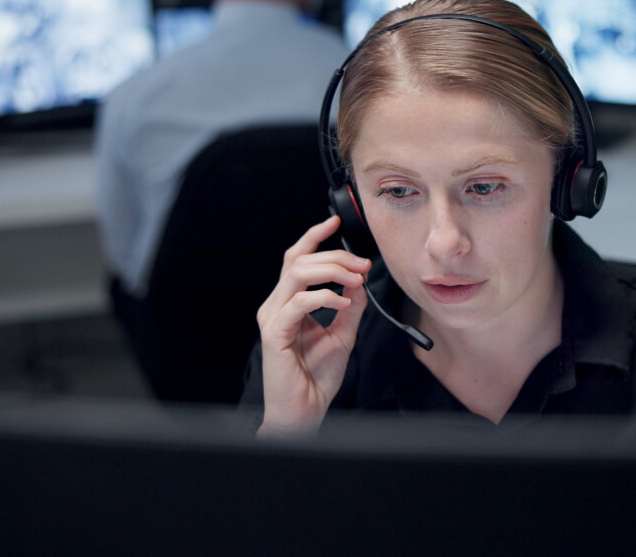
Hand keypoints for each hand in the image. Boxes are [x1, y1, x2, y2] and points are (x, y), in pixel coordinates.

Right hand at [255, 215, 369, 436]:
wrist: (303, 412)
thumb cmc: (315, 378)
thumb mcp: (343, 334)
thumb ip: (350, 306)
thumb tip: (359, 281)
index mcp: (288, 303)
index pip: (297, 259)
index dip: (313, 237)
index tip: (335, 222)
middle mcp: (276, 306)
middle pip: (299, 260)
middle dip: (335, 255)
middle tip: (363, 263)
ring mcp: (273, 318)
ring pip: (296, 274)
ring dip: (331, 270)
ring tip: (355, 278)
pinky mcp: (275, 334)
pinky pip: (299, 303)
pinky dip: (325, 297)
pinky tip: (343, 303)